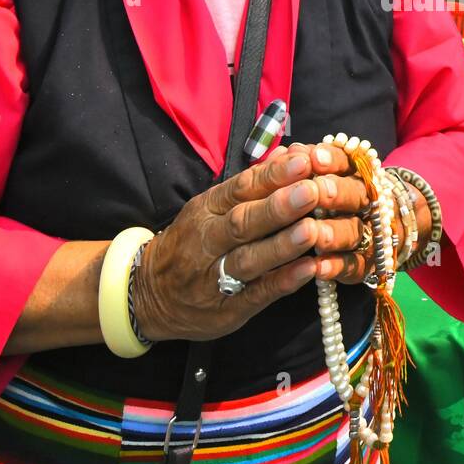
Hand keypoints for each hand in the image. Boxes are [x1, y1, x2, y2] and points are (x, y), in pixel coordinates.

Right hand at [132, 145, 370, 342]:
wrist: (150, 294)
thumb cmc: (192, 242)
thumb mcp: (212, 208)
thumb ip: (252, 185)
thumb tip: (290, 154)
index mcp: (206, 210)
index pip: (240, 188)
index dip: (272, 175)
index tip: (304, 161)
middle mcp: (207, 241)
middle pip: (242, 222)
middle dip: (278, 207)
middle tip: (311, 192)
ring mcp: (214, 277)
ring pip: (248, 259)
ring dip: (281, 245)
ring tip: (313, 230)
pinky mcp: (227, 309)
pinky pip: (256, 295)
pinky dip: (282, 282)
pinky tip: (309, 269)